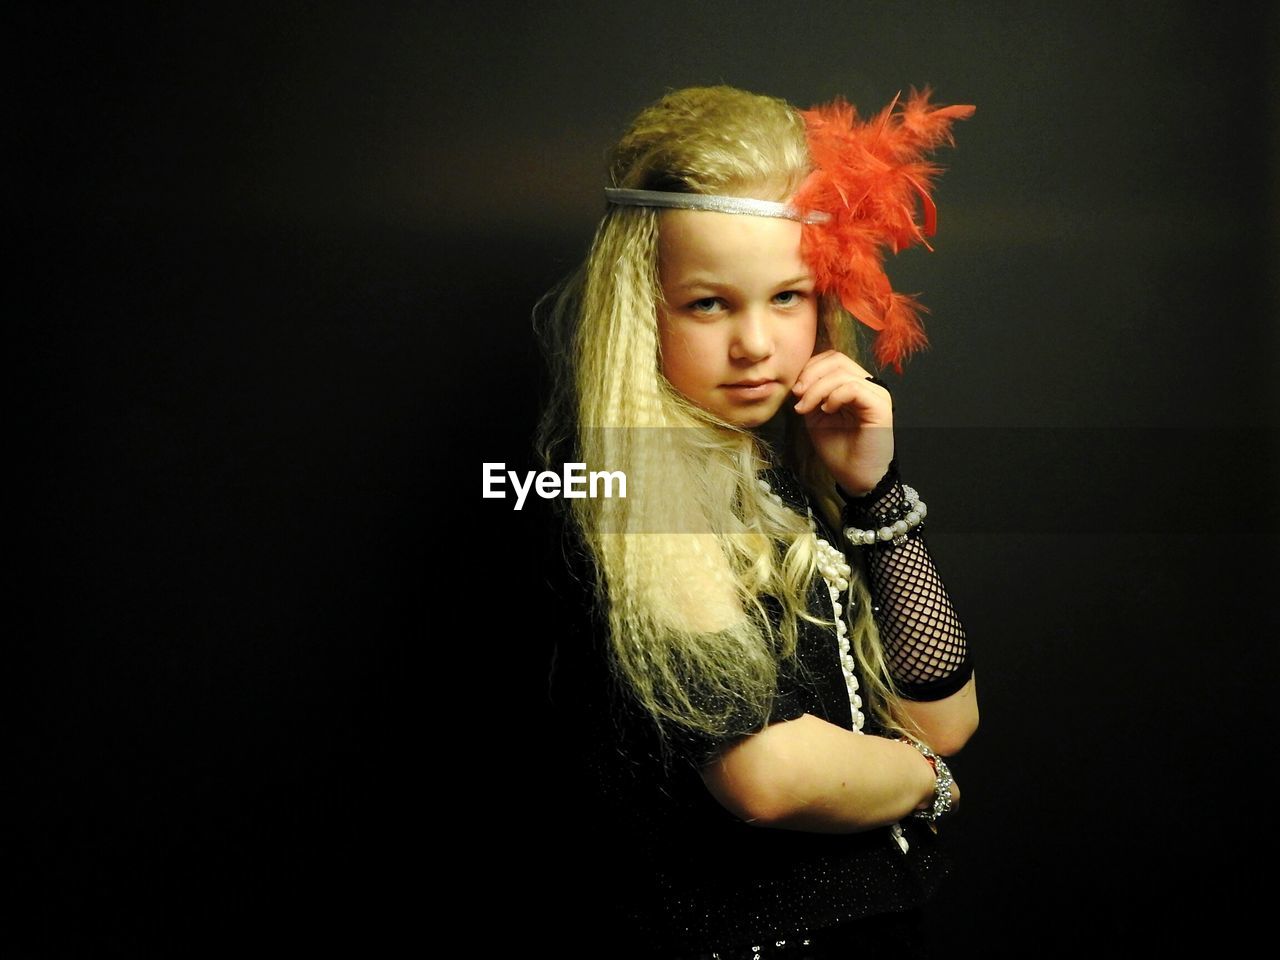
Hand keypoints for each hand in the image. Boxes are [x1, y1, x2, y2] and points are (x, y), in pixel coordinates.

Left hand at [792, 350, 893, 493]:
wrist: (855, 478)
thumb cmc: (838, 450)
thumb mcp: (815, 417)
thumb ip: (810, 395)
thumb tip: (798, 379)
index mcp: (853, 385)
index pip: (831, 359)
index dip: (809, 369)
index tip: (794, 391)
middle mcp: (867, 385)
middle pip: (836, 359)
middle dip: (810, 375)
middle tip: (797, 396)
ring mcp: (876, 393)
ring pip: (842, 372)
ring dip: (817, 389)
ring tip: (807, 409)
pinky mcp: (880, 406)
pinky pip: (854, 387)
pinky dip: (834, 396)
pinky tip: (827, 411)